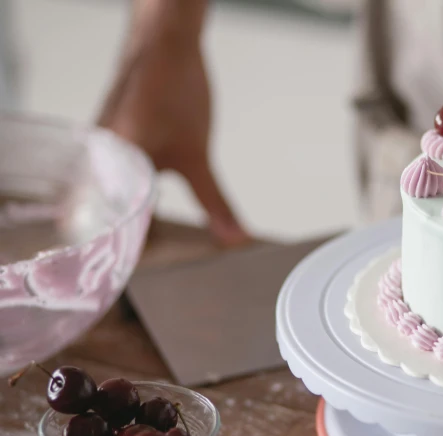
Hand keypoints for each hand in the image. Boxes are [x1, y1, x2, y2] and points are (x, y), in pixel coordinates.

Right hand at [98, 0, 250, 246]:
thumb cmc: (175, 91)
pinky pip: (111, 184)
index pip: (115, 231)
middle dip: (135, 241)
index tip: (158, 270)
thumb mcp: (198, 155)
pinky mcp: (105, 147)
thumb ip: (215, 202)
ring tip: (158, 240)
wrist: (164, 44)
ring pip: (110, 202)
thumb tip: (235, 239)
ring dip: (133, 220)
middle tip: (162, 259)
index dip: (135, 254)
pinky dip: (131, 200)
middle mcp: (92, 165)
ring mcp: (95, 155)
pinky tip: (147, 208)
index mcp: (108, 171)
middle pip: (109, 221)